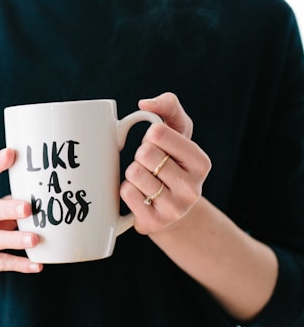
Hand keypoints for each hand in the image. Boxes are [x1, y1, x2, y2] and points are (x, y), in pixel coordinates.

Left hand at [120, 92, 211, 233]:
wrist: (171, 210)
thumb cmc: (171, 162)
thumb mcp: (177, 132)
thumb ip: (168, 107)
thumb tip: (145, 104)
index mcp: (201, 162)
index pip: (158, 133)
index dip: (150, 136)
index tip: (157, 145)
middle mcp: (192, 188)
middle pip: (144, 153)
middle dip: (140, 155)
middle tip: (150, 165)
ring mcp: (175, 209)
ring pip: (134, 173)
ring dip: (132, 173)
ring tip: (145, 180)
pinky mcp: (154, 223)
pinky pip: (126, 193)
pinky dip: (126, 190)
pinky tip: (139, 195)